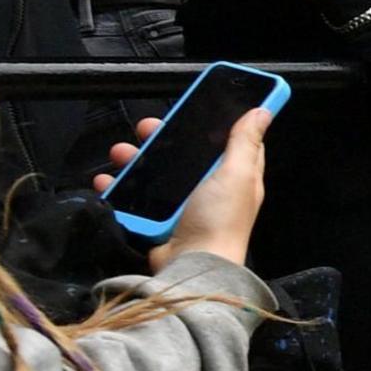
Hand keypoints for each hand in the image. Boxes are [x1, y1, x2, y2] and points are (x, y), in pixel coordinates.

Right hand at [99, 106, 269, 269]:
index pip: (230, 143)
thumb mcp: (236, 174)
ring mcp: (183, 205)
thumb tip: (262, 111)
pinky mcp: (159, 221)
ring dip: (135, 160)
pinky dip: (119, 187)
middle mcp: (210, 190)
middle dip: (163, 139)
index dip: (217, 123)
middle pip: (186, 155)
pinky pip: (135, 198)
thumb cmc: (220, 220)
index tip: (197, 105)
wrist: (191, 266)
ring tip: (120, 152)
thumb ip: (244, 142)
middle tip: (145, 127)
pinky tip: (107, 179)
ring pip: (156, 173)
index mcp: (235, 177)